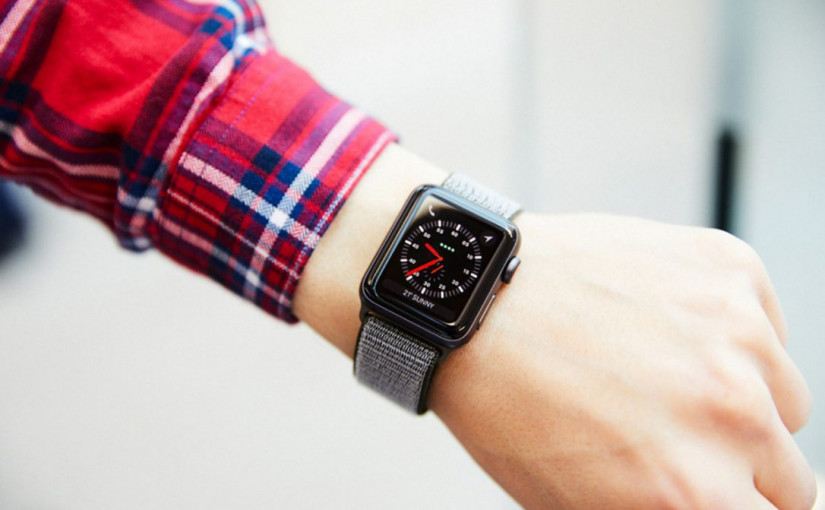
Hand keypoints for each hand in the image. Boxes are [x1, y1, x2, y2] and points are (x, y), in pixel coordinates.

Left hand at [430, 212, 815, 509]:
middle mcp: (731, 416)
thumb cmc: (505, 404)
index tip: (728, 497)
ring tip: (660, 377)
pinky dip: (728, 337)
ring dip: (740, 400)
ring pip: (785, 402)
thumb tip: (702, 504)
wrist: (476, 297)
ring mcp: (738, 335)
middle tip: (677, 440)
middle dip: (741, 470)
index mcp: (694, 494)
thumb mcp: (571, 503)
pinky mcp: (731, 271)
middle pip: (793, 480)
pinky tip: (661, 326)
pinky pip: (764, 329)